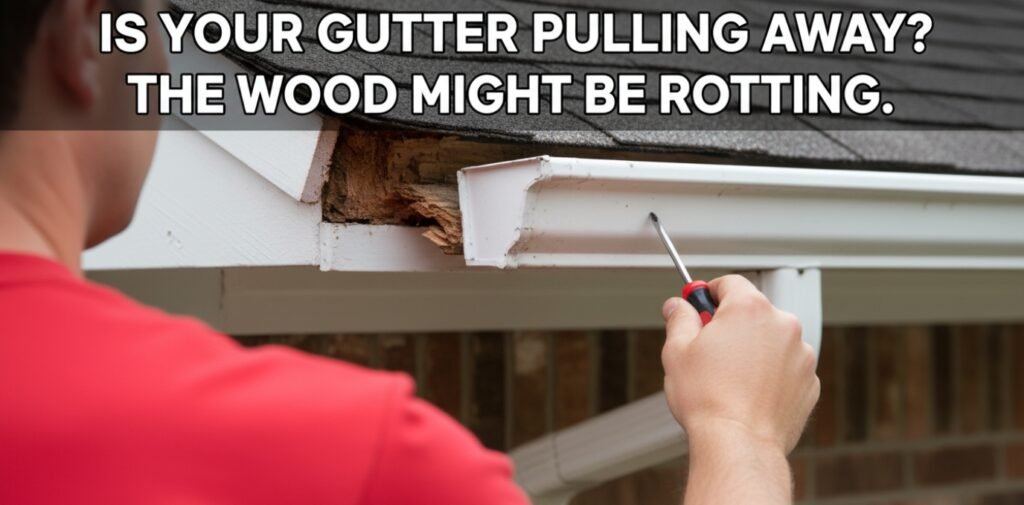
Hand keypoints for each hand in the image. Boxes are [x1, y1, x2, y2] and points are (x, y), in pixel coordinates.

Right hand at [661, 275, 819, 454]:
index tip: (700, 305)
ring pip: (771, 340)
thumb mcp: (677, 351)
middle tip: (709, 348)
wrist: (739, 443)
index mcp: (749, 309)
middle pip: (753, 311)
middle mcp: (782, 325)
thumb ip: (679, 319)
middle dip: (732, 325)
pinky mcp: (809, 382)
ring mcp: (801, 354)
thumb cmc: (708, 399)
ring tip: (729, 378)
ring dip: (754, 349)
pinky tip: (748, 393)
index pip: (730, 282)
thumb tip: (677, 307)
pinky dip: (770, 374)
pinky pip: (786, 367)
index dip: (710, 292)